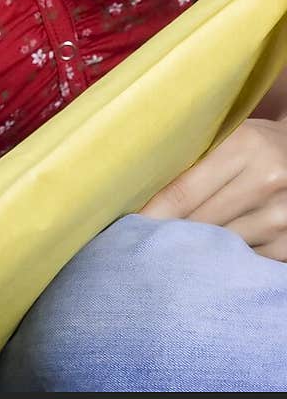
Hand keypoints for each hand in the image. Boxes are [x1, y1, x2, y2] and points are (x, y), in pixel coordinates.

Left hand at [139, 116, 286, 260]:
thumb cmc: (255, 145)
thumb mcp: (228, 137)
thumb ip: (192, 159)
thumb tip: (140, 190)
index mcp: (243, 146)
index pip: (183, 190)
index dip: (152, 213)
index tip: (127, 227)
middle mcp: (266, 181)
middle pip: (199, 223)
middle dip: (168, 235)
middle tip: (140, 243)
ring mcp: (281, 217)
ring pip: (219, 247)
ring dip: (193, 250)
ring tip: (171, 250)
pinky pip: (242, 261)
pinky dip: (222, 259)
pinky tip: (210, 254)